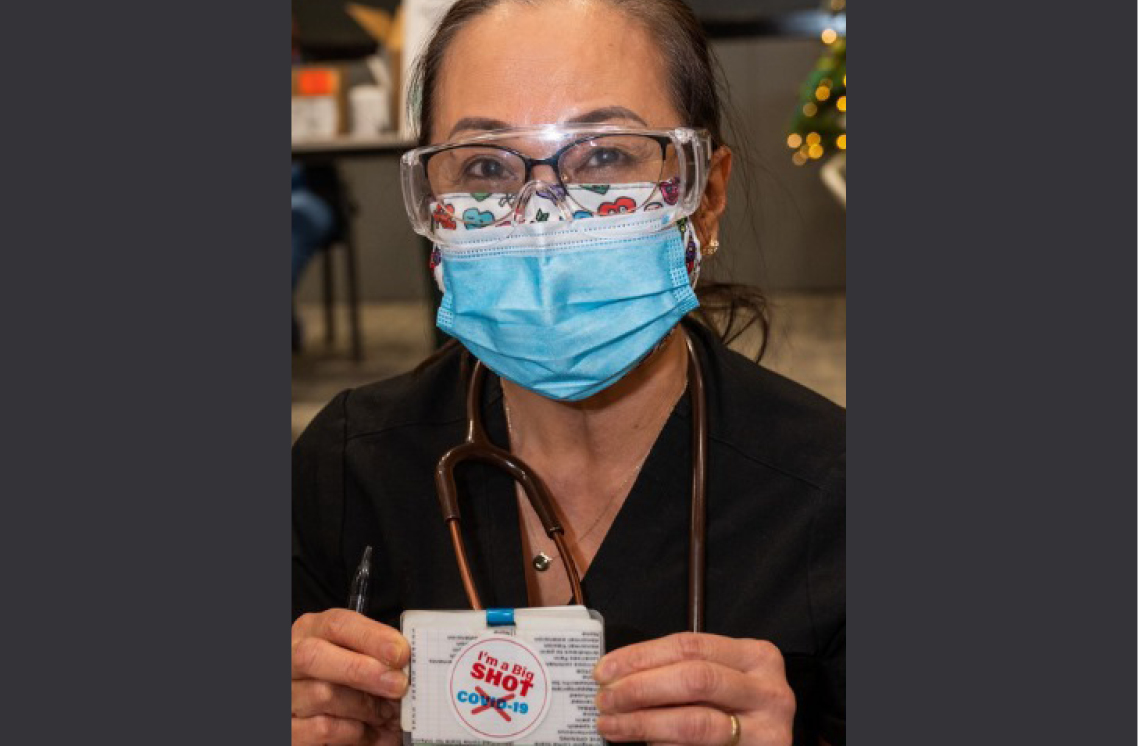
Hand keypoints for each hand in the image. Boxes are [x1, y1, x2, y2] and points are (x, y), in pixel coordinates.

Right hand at [291, 609, 409, 744]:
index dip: (370, 637)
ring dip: (363, 706)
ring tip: (384, 712)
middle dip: (361, 670)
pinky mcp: (288, 729)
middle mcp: (290, 658)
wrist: (325, 717)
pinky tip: (365, 730)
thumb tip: (404, 657)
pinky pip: (322, 728)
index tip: (400, 652)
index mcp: (312, 631)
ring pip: (322, 694)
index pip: (336, 624)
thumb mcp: (359, 657)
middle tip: (397, 685)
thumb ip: (376, 653)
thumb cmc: (348, 682)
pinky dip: (352, 730)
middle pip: (315, 656)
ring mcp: (285, 694)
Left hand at [593, 632, 794, 745]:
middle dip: (640, 688)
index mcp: (757, 656)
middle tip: (604, 699)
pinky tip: (643, 744)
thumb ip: (680, 671)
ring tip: (611, 724)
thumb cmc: (735, 710)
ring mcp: (767, 731)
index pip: (690, 645)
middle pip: (694, 679)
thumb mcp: (719, 680)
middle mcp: (769, 691)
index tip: (604, 670)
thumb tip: (616, 675)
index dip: (641, 656)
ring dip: (643, 723)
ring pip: (695, 722)